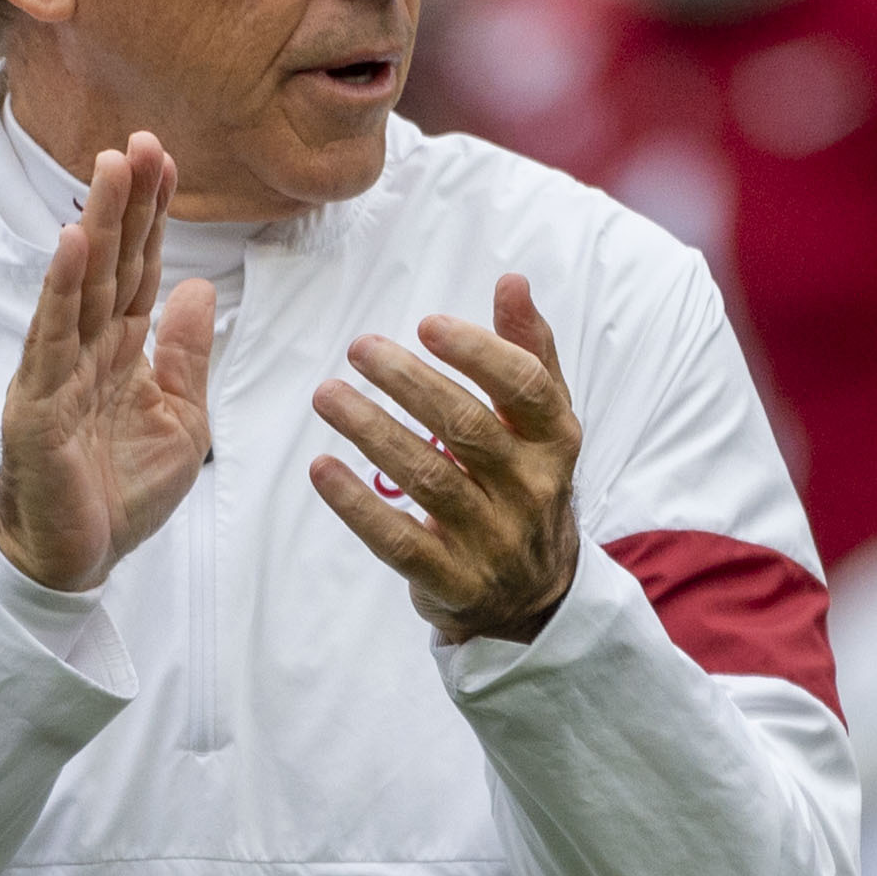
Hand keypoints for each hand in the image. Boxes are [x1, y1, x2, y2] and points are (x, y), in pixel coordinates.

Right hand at [0, 132, 216, 593]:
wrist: (75, 562)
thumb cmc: (120, 495)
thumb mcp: (180, 419)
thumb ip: (185, 354)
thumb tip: (196, 286)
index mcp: (119, 351)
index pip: (139, 269)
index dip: (153, 215)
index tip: (165, 158)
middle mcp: (84, 350)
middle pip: (110, 262)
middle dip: (127, 202)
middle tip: (142, 139)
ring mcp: (56, 373)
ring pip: (81, 287)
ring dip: (95, 225)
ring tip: (110, 168)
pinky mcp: (37, 406)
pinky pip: (50, 341)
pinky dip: (59, 291)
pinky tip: (70, 246)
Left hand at [310, 274, 581, 642]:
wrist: (537, 593)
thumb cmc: (527, 482)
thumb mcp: (542, 422)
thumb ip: (528, 352)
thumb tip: (512, 282)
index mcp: (554, 441)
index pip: (523, 389)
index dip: (477, 353)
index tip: (428, 324)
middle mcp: (531, 489)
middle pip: (467, 427)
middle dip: (410, 382)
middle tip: (360, 348)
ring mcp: (493, 540)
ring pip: (428, 478)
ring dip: (373, 431)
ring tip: (328, 395)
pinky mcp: (453, 580)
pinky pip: (399, 540)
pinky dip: (358, 505)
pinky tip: (322, 469)